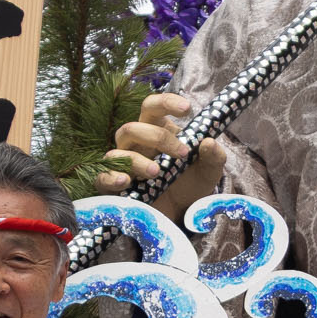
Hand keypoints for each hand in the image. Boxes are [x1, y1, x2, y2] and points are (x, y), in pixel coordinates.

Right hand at [92, 92, 220, 194]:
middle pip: (133, 128)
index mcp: (157, 131)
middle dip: (158, 137)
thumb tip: (209, 142)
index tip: (187, 109)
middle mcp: (136, 145)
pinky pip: (102, 178)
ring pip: (116, 152)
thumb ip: (213, 157)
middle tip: (183, 154)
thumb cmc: (189, 185)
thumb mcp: (208, 171)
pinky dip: (111, 178)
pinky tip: (126, 181)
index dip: (166, 102)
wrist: (181, 215)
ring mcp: (123, 165)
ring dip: (136, 160)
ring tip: (157, 172)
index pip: (153, 107)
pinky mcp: (115, 187)